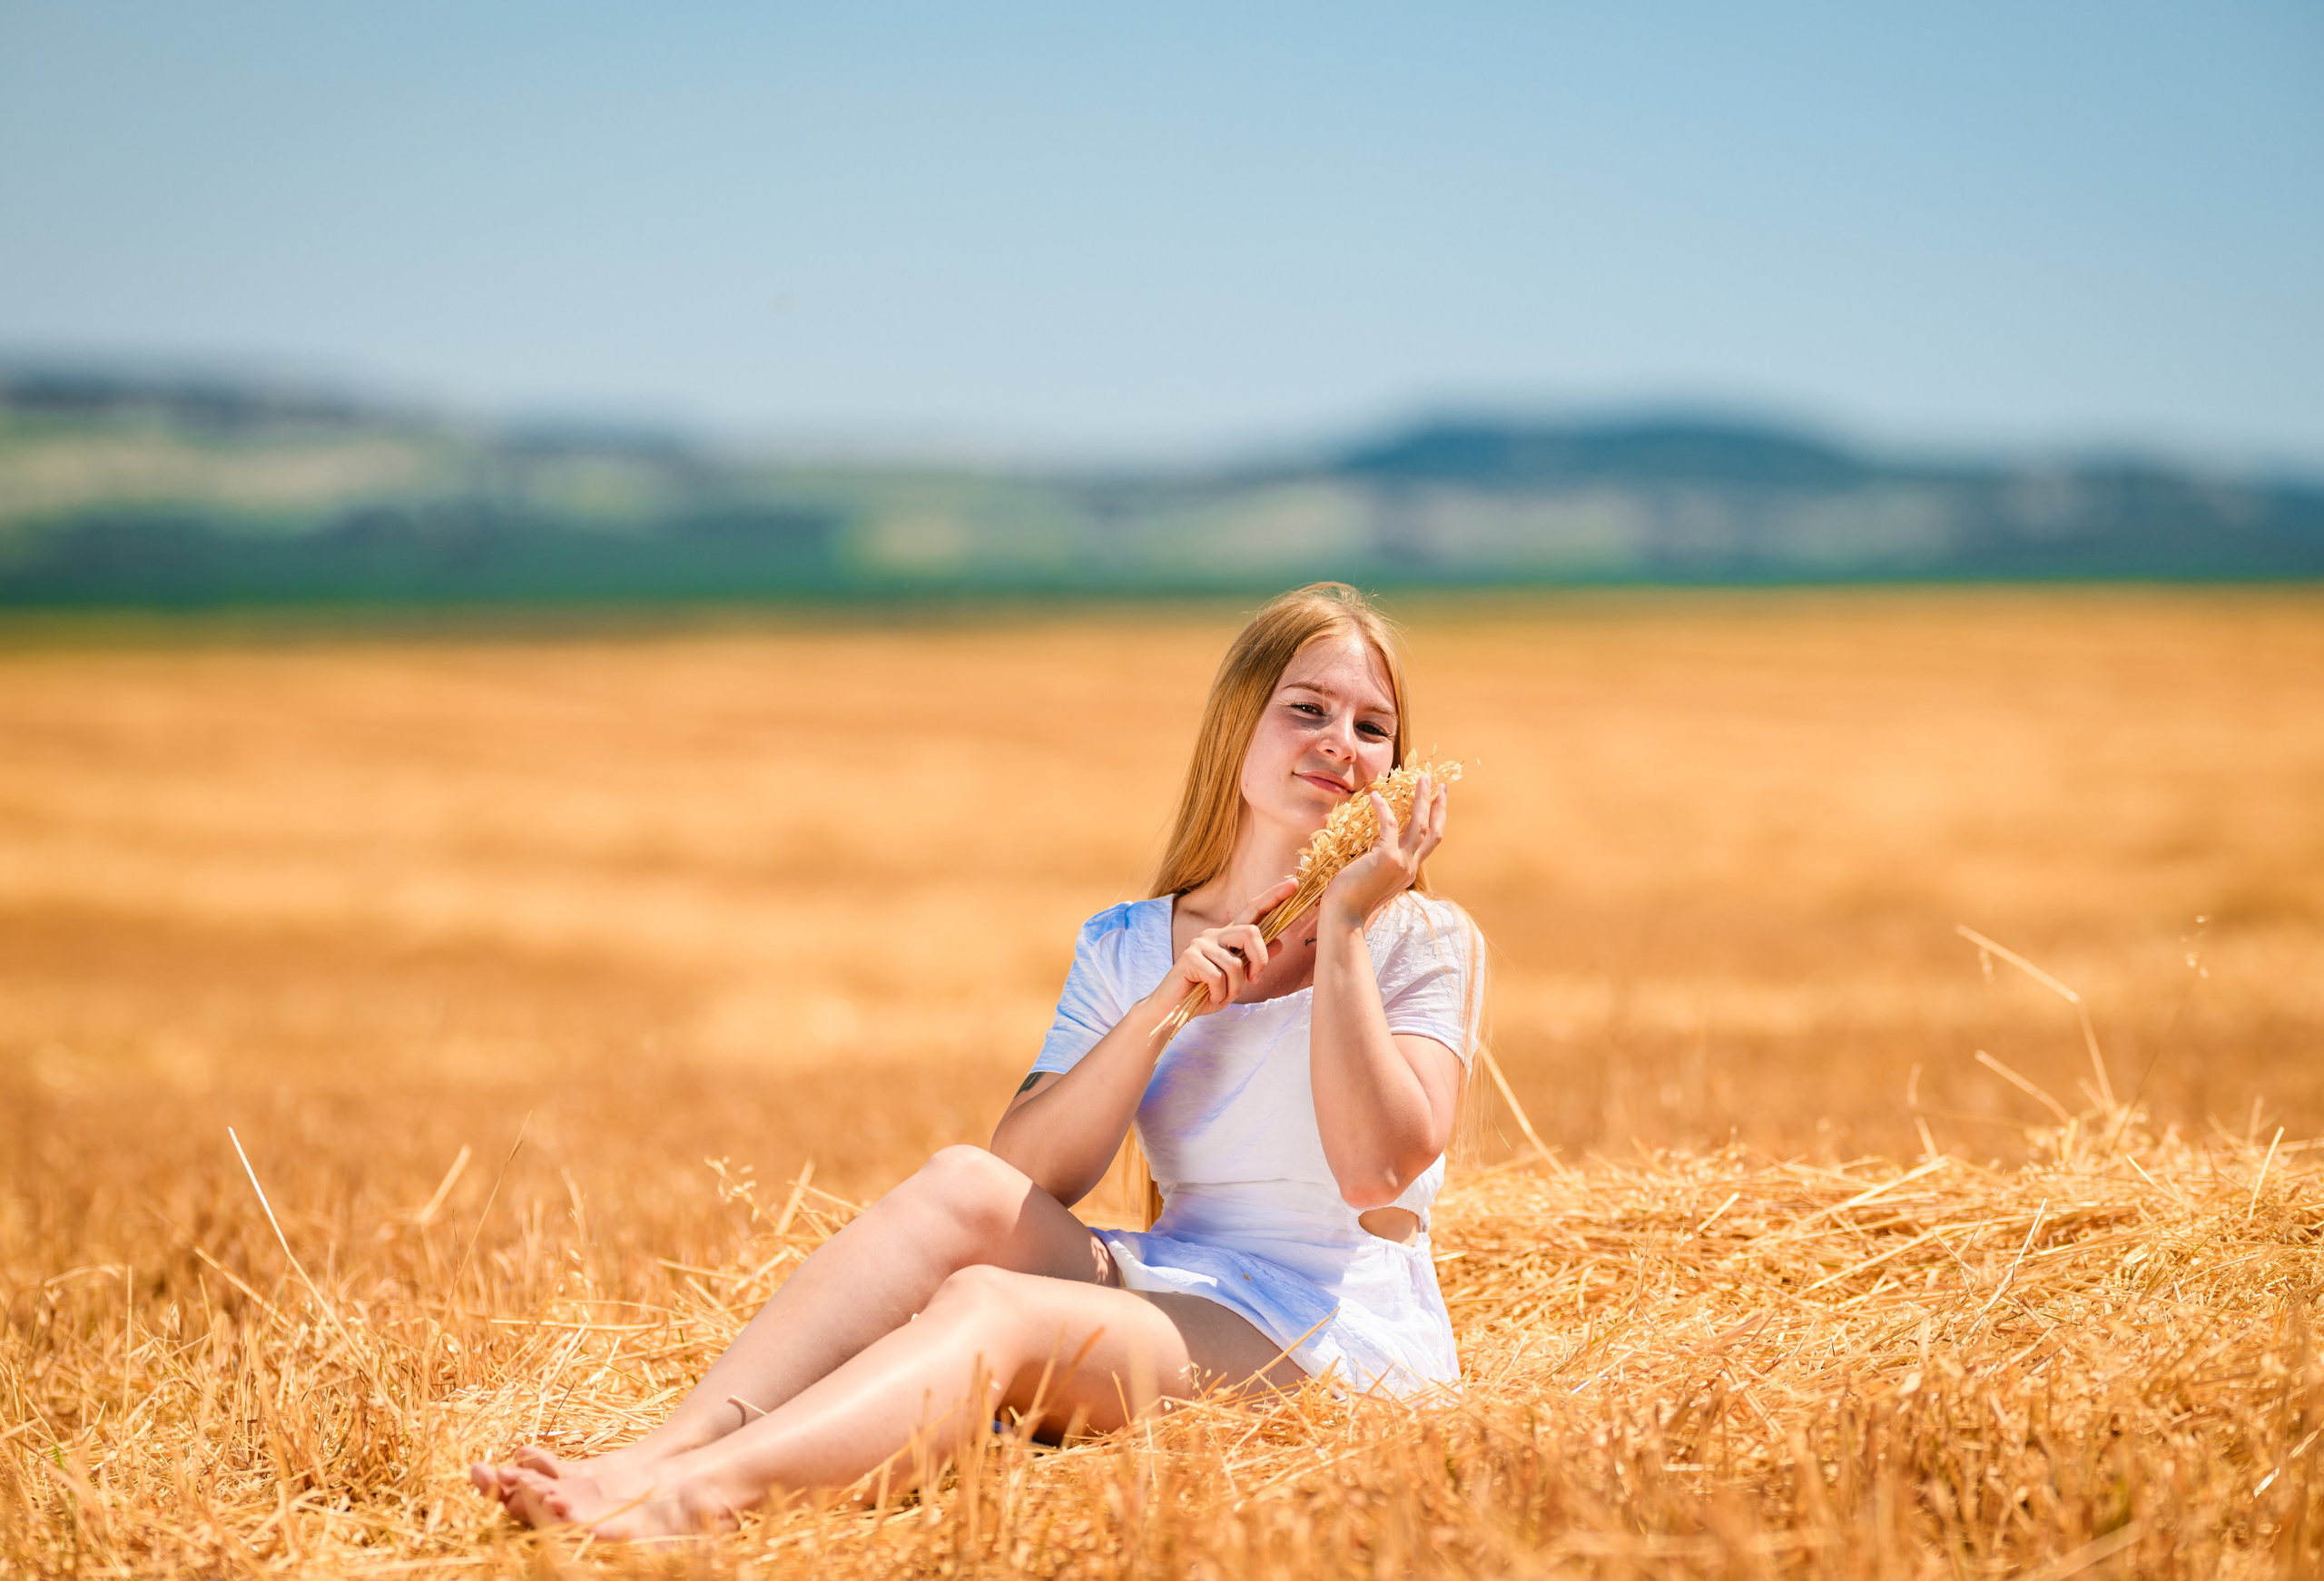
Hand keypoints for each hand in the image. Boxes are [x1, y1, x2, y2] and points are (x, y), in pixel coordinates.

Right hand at [1153, 876, 1297, 1016]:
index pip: (1253, 909)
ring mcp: (1201, 943)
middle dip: (1260, 960)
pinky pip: (1218, 977)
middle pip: (1251, 932)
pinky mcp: (1190, 956)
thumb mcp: (1236, 979)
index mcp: (1227, 936)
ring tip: (1221, 995)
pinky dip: (1219, 994)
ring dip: (1234, 988)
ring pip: (1236, 963)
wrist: (1173, 1009)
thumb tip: (1280, 943)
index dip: (1274, 896)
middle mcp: (1214, 934)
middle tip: (1254, 980)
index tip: (1294, 883)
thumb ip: (1254, 961)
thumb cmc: (1205, 993)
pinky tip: (1209, 997)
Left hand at [1319, 772, 1447, 927]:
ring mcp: (1401, 863)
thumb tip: (1375, 850)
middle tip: (1439, 785)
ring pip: (1420, 825)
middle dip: (1438, 806)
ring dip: (1423, 800)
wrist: (1343, 916)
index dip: (1435, 821)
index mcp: (1408, 872)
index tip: (1437, 804)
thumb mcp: (1373, 881)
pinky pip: (1388, 824)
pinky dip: (1383, 808)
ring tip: (1423, 779)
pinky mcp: (1386, 858)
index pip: (1429, 843)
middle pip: (1434, 831)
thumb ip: (1381, 866)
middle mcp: (1410, 867)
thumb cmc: (1350, 899)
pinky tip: (1375, 795)